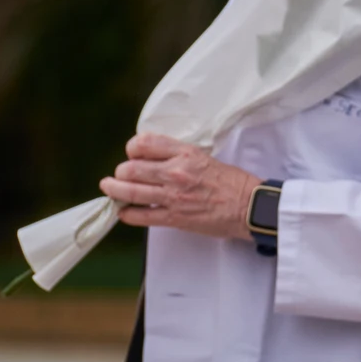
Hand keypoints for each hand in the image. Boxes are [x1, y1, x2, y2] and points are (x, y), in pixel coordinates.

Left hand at [99, 133, 260, 240]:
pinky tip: (124, 211)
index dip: (132, 149)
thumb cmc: (234, 183)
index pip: (144, 143)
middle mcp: (176, 172)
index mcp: (186, 154)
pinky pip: (139, 215)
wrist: (250, 206)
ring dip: (114, 191)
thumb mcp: (207, 158)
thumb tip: (156, 160)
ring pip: (129, 191)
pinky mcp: (174, 218)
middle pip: (130, 168)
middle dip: (120, 173)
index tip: (133, 155)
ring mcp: (173, 196)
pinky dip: (127, 214)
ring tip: (110, 189)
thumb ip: (180, 157)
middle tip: (121, 176)